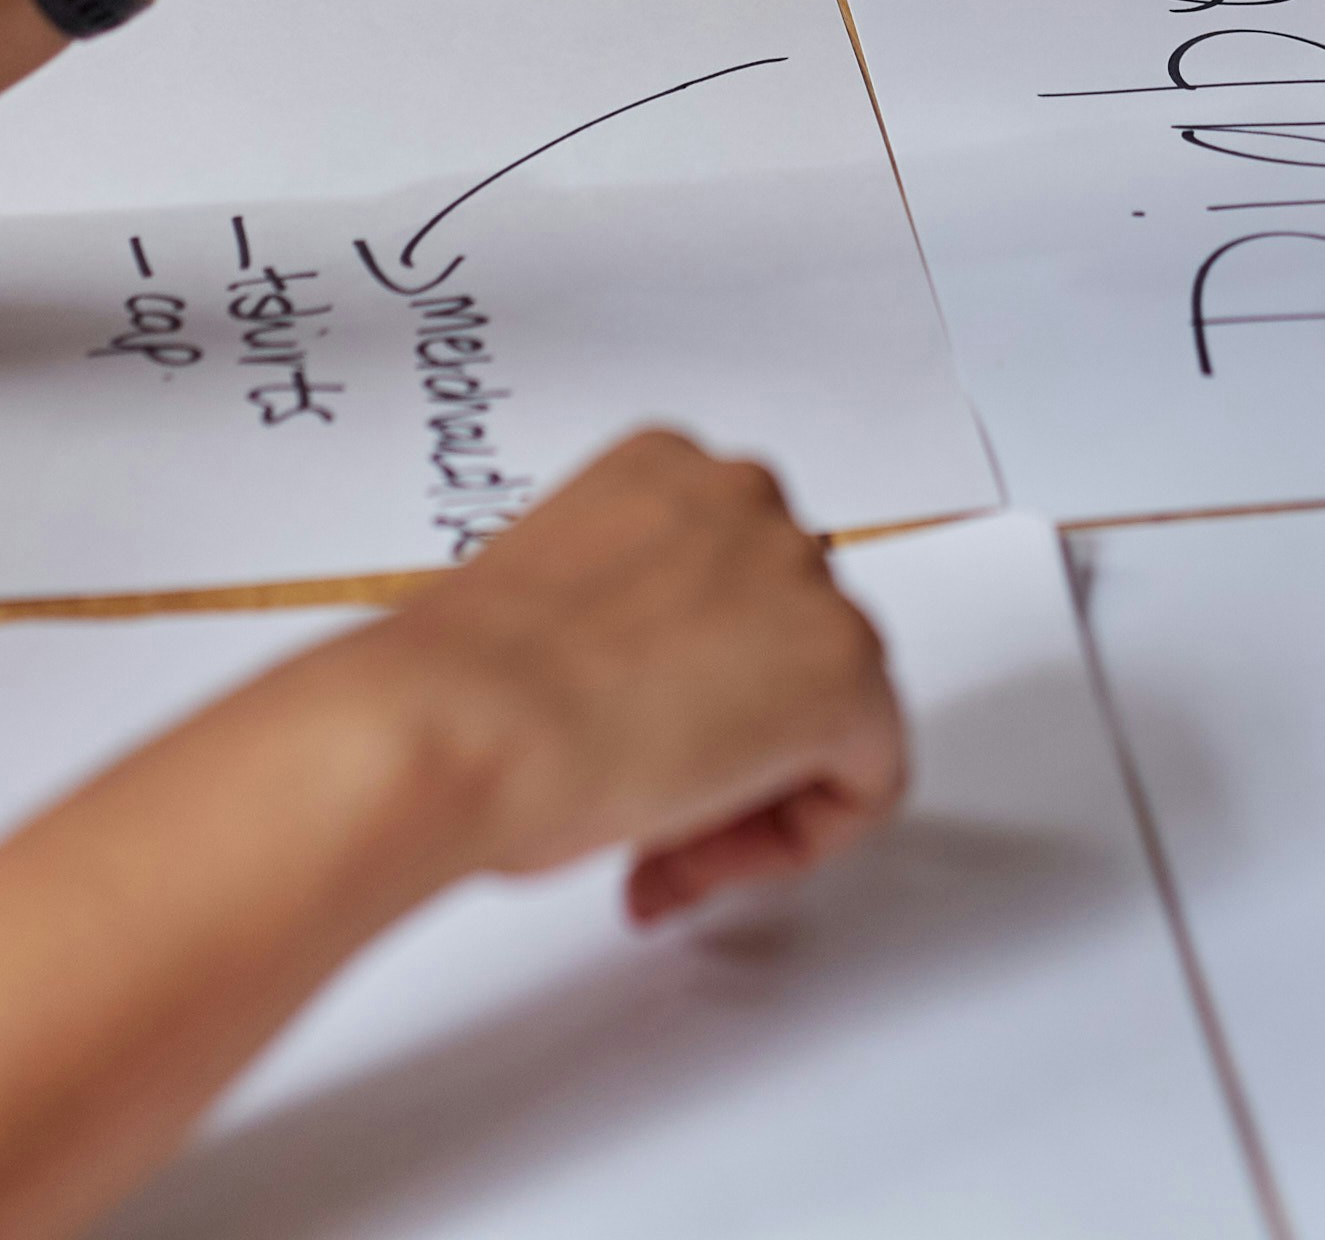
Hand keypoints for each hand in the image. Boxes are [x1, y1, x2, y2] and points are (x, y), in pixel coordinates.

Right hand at [325, 430, 906, 924]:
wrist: (457, 725)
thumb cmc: (460, 690)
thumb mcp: (548, 619)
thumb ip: (623, 635)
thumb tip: (643, 703)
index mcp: (666, 472)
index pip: (733, 590)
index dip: (686, 696)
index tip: (631, 750)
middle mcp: (745, 501)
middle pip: (788, 646)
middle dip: (726, 743)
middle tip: (649, 818)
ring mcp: (805, 577)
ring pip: (833, 711)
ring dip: (755, 792)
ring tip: (664, 842)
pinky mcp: (845, 666)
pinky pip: (867, 777)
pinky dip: (800, 837)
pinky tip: (703, 852)